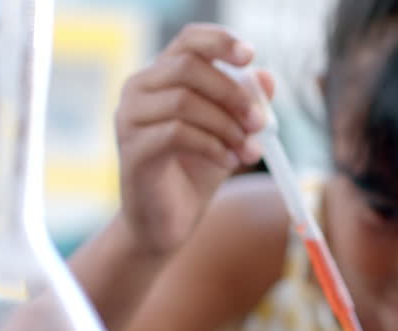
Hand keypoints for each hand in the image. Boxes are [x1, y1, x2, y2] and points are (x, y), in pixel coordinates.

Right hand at [114, 24, 273, 255]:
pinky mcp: (133, 149)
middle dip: (232, 93)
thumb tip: (267, 78)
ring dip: (226, 125)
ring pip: (184, 101)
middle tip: (260, 122)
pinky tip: (229, 161)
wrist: (167, 222)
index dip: (220, 41)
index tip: (250, 56)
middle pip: (188, 67)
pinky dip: (212, 146)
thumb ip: (246, 106)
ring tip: (247, 150)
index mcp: (161, 76)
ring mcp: (130, 118)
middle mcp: (138, 89)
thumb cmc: (195, 172)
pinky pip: (177, 134)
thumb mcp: (229, 133)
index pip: (188, 40)